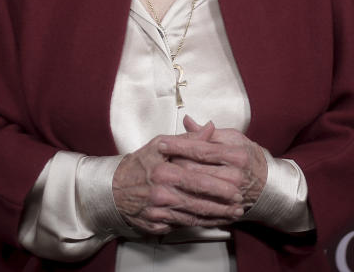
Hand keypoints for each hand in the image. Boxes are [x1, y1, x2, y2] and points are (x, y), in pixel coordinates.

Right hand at [112, 122, 246, 234]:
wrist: (112, 189)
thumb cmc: (137, 165)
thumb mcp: (159, 145)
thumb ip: (188, 139)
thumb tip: (210, 127)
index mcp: (164, 171)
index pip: (199, 179)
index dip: (220, 185)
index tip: (237, 186)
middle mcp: (161, 193)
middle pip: (199, 201)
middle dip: (223, 204)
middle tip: (240, 203)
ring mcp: (159, 212)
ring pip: (194, 217)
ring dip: (217, 216)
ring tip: (233, 213)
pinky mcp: (157, 225)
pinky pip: (183, 226)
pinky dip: (201, 224)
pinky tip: (214, 221)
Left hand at [160, 115, 267, 207]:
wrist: (269, 185)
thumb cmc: (250, 158)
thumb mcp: (234, 139)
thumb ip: (208, 133)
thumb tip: (187, 121)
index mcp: (235, 155)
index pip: (200, 150)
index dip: (178, 145)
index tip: (161, 143)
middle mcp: (234, 175)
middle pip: (193, 170)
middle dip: (173, 164)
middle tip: (158, 159)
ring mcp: (230, 194)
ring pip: (193, 187)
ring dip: (176, 180)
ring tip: (164, 173)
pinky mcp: (226, 207)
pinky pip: (200, 203)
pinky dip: (185, 197)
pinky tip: (174, 191)